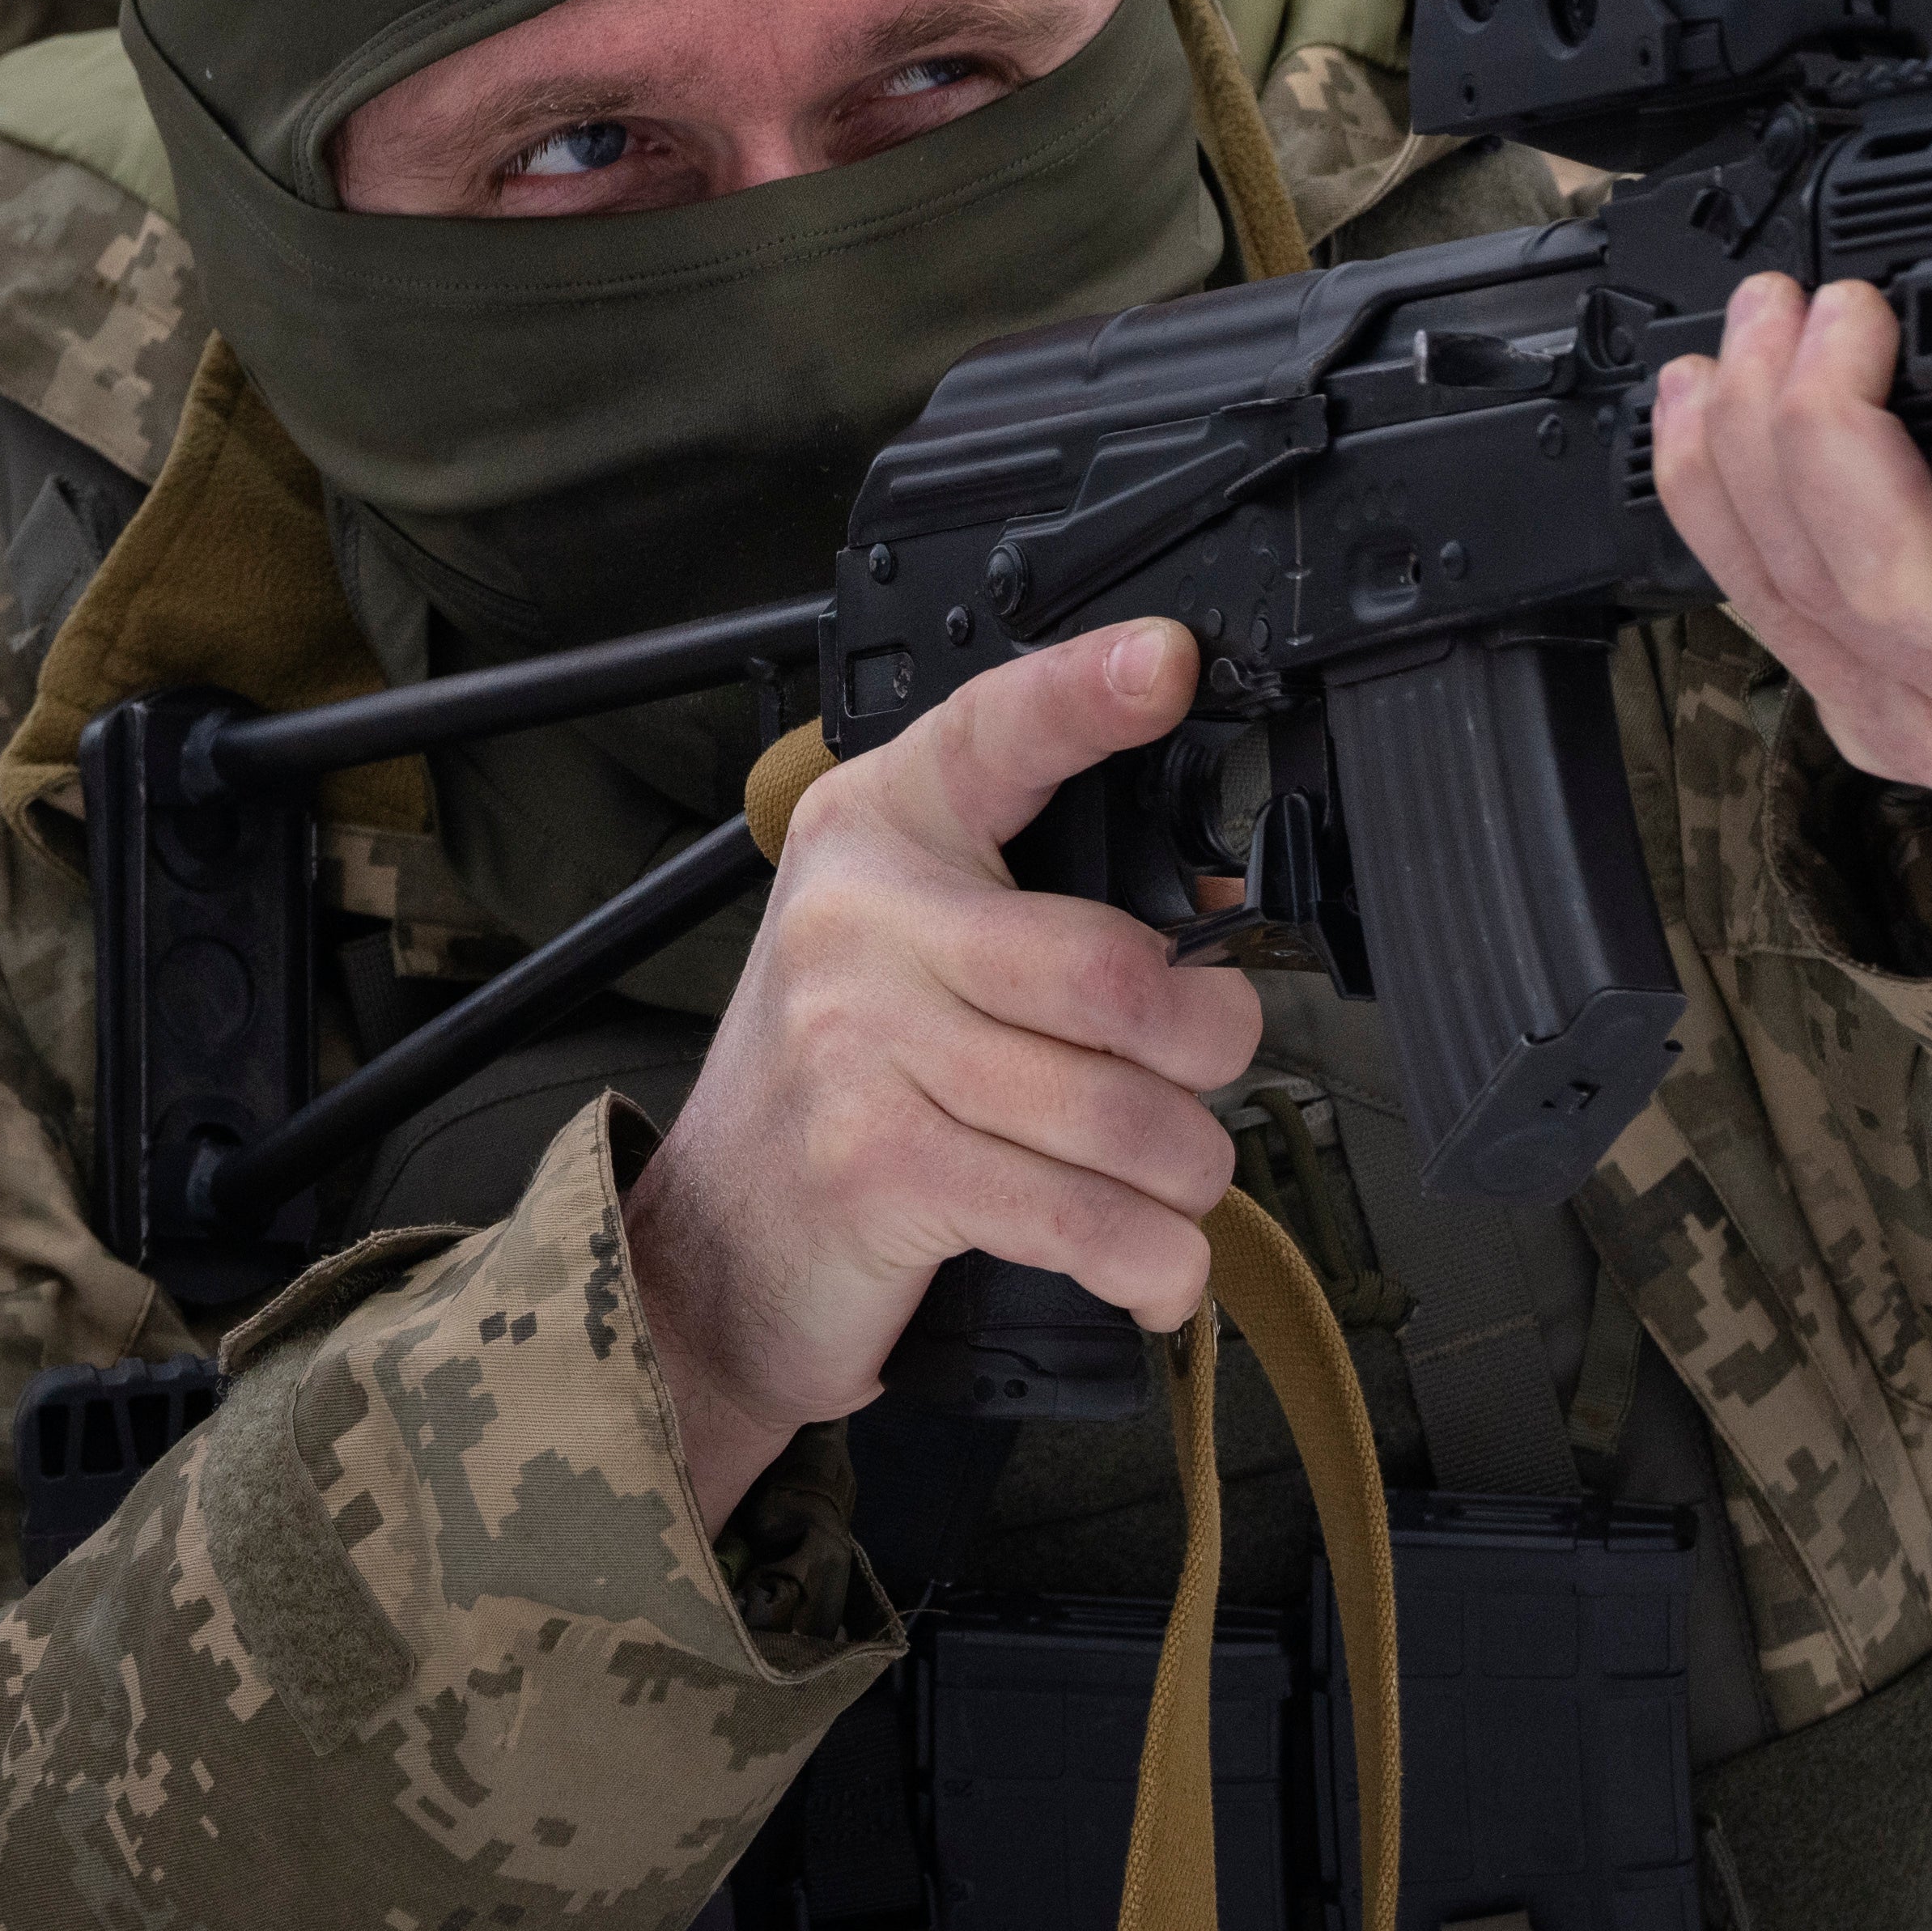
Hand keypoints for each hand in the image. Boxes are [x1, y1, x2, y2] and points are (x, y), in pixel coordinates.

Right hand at [625, 618, 1256, 1512]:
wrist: (710, 1245)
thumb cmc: (849, 1077)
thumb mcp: (921, 947)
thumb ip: (1049, 902)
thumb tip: (1220, 908)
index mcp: (880, 827)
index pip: (995, 733)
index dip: (1086, 694)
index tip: (1167, 662)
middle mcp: (861, 919)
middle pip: (1111, 971)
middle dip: (1209, 1040)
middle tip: (1207, 1066)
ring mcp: (859, 1047)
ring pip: (1116, 1109)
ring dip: (1187, 1166)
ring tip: (1177, 1177)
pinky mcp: (879, 1170)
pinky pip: (1076, 1215)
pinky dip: (1151, 1259)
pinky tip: (1159, 1269)